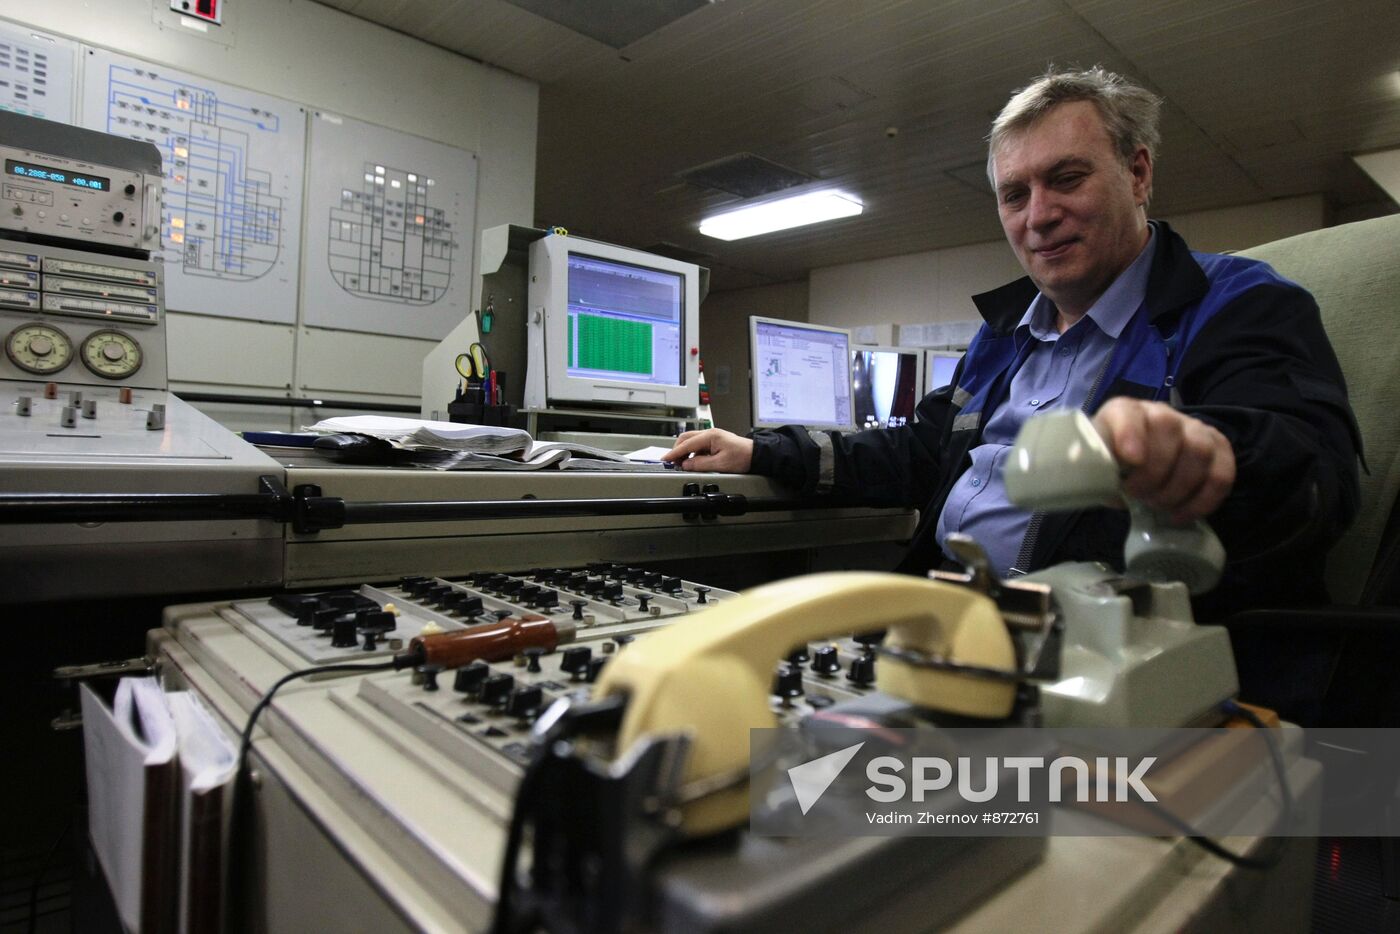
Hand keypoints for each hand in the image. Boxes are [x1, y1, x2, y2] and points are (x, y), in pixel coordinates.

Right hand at [661, 428, 754, 472]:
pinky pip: (697, 446)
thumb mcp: (720, 464)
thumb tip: (686, 465)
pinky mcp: (713, 442)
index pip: (687, 444)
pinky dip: (691, 453)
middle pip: (686, 439)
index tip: (666, 459)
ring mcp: (711, 437)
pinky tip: (691, 462)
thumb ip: (700, 464)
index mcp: (710, 436)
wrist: (755, 455)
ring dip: (684, 452)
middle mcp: (710, 433)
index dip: (674, 453)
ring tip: (681, 464)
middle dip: (677, 450)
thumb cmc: (742, 457)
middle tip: (672, 463)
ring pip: (691, 441)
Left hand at [1092, 398, 1234, 523]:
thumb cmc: (1113, 463)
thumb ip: (1094, 470)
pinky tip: (1181, 515)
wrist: (1136, 461)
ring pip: (1199, 452)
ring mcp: (1194, 428)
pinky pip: (1222, 473)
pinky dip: (1203, 500)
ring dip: (1178, 488)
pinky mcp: (1218, 449)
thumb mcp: (1095, 464)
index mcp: (1124, 411)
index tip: (1130, 459)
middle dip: (1154, 473)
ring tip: (1158, 506)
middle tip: (1139, 496)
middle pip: (1169, 430)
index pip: (1129, 413)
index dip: (1131, 433)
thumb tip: (1099, 487)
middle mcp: (1162, 413)